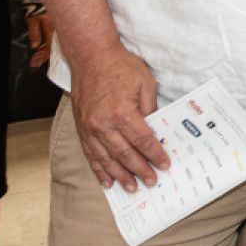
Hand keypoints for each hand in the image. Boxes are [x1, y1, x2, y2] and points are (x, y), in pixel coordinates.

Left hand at [26, 12, 54, 66]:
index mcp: (51, 30)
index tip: (34, 64)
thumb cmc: (38, 4)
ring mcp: (57, 27)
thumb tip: (35, 46)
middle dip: (42, 57)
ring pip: (53, 43)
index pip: (47, 49)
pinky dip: (48, 43)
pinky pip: (53, 37)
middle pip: (51, 48)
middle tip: (34, 63)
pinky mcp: (56, 23)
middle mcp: (56, 31)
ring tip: (37, 57)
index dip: (41, 58)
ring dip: (44, 51)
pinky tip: (44, 45)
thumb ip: (35, 32)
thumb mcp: (33, 18)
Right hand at [67, 43, 167, 192]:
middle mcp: (103, 124)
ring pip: (106, 158)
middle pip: (125, 154)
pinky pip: (90, 153)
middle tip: (150, 182)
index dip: (155, 155)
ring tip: (130, 188)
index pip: (143, 141)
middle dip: (139, 170)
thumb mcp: (145, 84)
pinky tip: (106, 180)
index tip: (164, 165)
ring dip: (119, 175)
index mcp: (122, 113)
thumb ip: (150, 109)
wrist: (91, 56)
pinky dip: (98, 168)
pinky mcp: (81, 128)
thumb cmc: (121, 67)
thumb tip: (156, 131)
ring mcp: (89, 128)